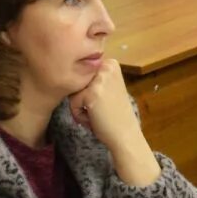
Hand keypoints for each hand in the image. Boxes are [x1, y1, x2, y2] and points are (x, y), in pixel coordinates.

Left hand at [68, 58, 161, 185]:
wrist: (125, 134)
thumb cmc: (115, 114)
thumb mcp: (109, 87)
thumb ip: (96, 78)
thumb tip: (71, 72)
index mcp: (111, 63)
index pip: (84, 73)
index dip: (89, 90)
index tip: (104, 100)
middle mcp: (106, 67)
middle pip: (78, 81)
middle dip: (84, 98)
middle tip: (100, 109)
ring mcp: (99, 80)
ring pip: (74, 92)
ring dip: (81, 106)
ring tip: (96, 114)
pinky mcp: (90, 94)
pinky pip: (73, 104)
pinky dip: (79, 115)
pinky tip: (93, 119)